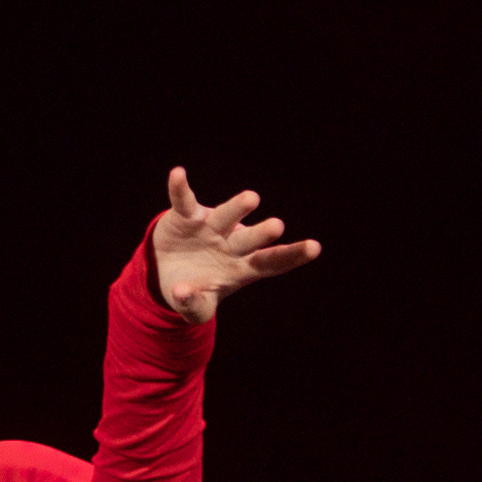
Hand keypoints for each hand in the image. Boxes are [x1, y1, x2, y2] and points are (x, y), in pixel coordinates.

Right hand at [151, 167, 319, 323]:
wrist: (167, 272)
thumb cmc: (191, 290)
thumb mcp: (196, 307)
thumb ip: (192, 306)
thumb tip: (181, 292)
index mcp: (242, 268)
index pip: (271, 263)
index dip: (291, 256)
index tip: (314, 247)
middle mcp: (232, 244)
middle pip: (250, 239)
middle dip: (262, 234)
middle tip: (277, 227)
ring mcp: (211, 227)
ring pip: (227, 216)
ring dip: (237, 208)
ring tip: (252, 199)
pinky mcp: (187, 216)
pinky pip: (184, 201)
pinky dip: (180, 189)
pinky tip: (178, 174)